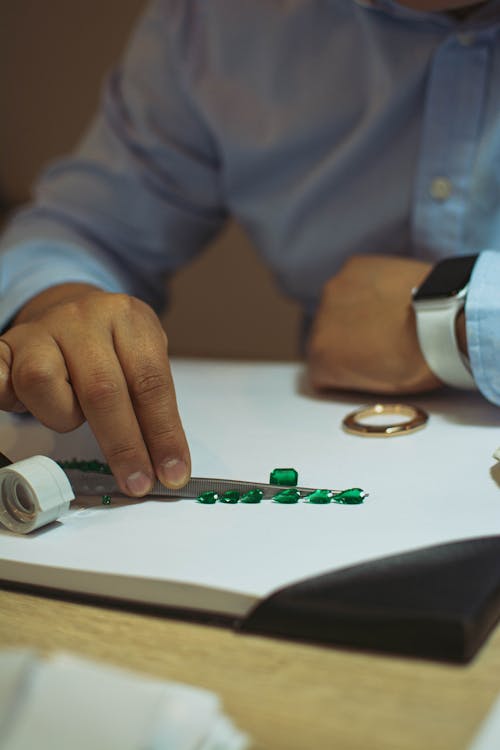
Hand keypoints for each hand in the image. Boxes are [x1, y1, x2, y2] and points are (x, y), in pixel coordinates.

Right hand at [0, 284, 189, 495]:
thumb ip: (152, 405)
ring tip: (72, 416)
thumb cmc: (113, 346)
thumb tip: (166, 464)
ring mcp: (40, 331)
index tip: (171, 472)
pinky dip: (8, 398)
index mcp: (127, 317)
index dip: (163, 433)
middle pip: (102, 388)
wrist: (72, 311)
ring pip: (42, 380)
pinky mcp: (5, 347)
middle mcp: (83, 318)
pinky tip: (22, 407)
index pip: (150, 382)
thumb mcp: (143, 358)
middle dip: (124, 445)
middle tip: (138, 482)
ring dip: (62, 415)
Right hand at [307, 255, 442, 394]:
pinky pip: (356, 280)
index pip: (321, 370)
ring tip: (392, 316)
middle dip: (349, 338)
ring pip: (340, 305)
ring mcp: (334, 289)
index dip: (347, 370)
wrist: (449, 319)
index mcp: (321, 358)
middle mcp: (318, 321)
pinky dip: (370, 287)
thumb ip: (354, 374)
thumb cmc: (422, 361)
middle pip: (327, 334)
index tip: (368, 368)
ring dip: (358, 310)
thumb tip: (355, 362)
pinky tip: (394, 295)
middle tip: (383, 342)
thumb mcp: (382, 386)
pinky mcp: (354, 266)